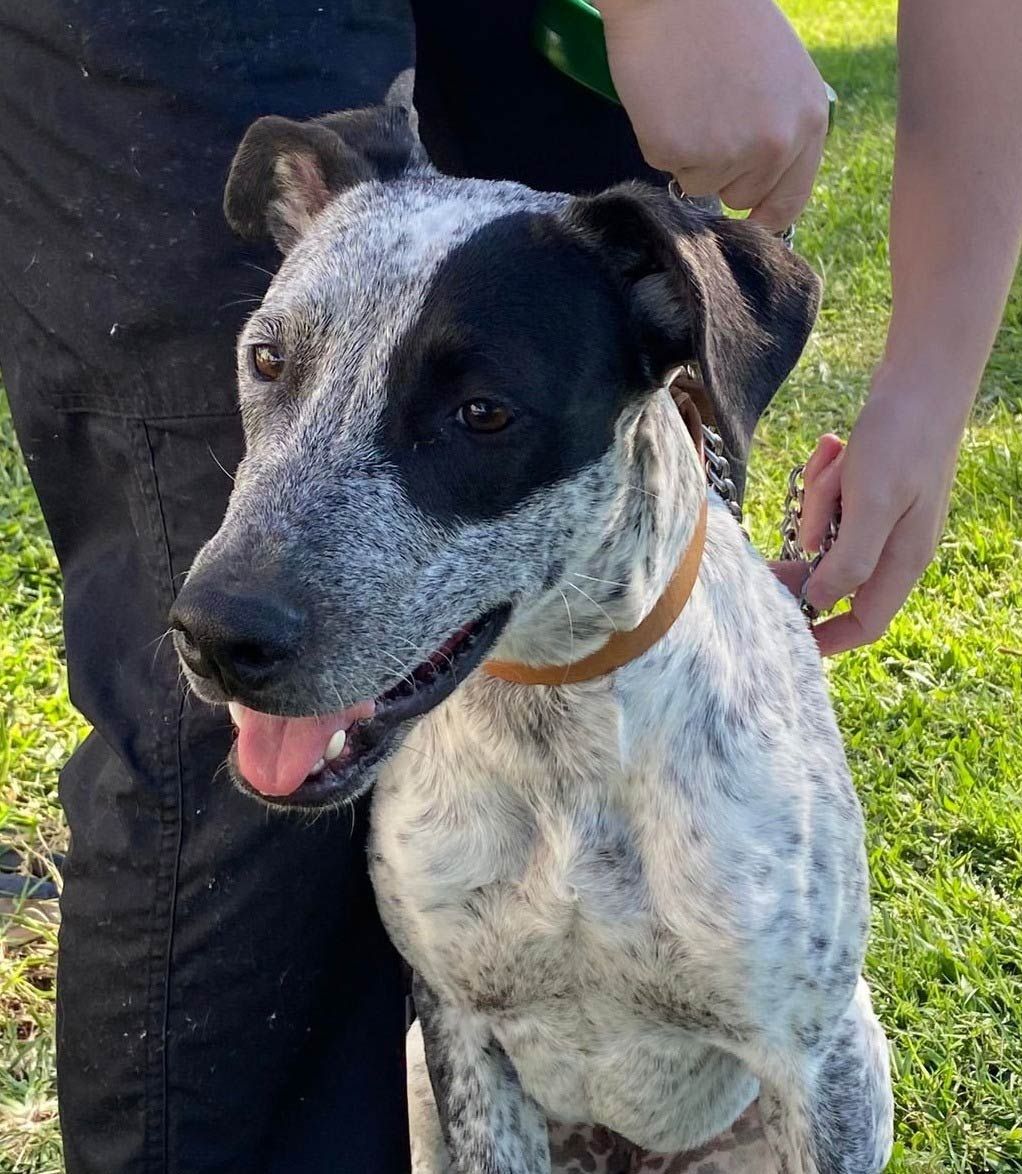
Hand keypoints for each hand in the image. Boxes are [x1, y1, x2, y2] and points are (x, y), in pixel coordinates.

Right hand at [597, 0, 829, 230]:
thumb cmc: (722, 16)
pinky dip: (658, 138)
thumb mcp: (779, 72)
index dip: (763, 213)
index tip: (745, 215)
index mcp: (808, 120)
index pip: (789, 202)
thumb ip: (780, 127)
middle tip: (707, 113)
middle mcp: (775, 143)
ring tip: (688, 95)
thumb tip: (759, 188)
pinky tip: (666, 95)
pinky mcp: (677, 151)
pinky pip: (664, 166)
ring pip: (698, 186)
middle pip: (740, 197)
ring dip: (688, 153)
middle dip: (720, 171)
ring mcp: (726, 151)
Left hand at [771, 364, 968, 654]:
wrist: (920, 378)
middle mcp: (894, 546)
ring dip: (817, 498)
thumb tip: (819, 603)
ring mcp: (881, 518)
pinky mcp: (867, 491)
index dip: (827, 637)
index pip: (866, 622)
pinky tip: (832, 447)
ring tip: (833, 460)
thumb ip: (848, 560)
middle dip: (811, 543)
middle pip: (833, 571)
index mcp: (903, 559)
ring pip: (824, 531)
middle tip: (798, 516)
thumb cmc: (901, 439)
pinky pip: (828, 499)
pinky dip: (823, 478)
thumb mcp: (870, 503)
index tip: (784, 635)